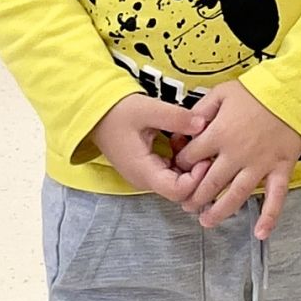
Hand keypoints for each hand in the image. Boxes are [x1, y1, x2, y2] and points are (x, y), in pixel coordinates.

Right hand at [86, 93, 205, 203]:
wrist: (95, 112)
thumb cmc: (116, 112)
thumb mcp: (147, 109)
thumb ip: (176, 117)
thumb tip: (202, 124)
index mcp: (143, 171)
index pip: (178, 191)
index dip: (197, 178)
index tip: (205, 156)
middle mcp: (145, 179)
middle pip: (181, 190)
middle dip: (196, 171)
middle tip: (202, 147)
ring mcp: (146, 175)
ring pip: (178, 182)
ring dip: (188, 164)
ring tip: (188, 139)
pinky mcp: (148, 168)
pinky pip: (171, 172)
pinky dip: (180, 159)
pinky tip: (179, 140)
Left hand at [171, 84, 300, 237]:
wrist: (294, 92)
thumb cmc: (257, 91)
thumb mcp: (222, 92)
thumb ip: (201, 110)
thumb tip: (187, 128)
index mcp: (219, 134)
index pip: (191, 158)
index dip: (181, 165)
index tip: (180, 170)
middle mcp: (236, 154)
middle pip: (209, 184)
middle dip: (194, 197)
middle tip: (187, 206)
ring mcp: (259, 165)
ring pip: (235, 196)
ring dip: (219, 212)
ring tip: (206, 222)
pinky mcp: (280, 169)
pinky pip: (276, 197)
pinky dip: (269, 217)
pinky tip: (259, 234)